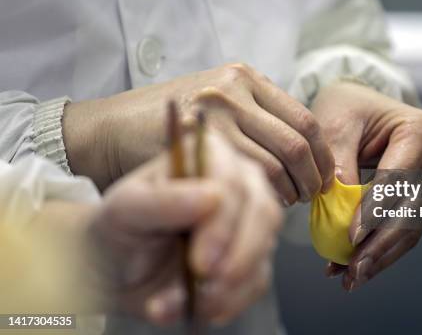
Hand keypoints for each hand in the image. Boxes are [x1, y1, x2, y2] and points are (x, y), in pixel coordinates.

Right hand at [63, 63, 334, 203]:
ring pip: (277, 162)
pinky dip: (264, 194)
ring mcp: (216, 111)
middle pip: (297, 141)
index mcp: (246, 78)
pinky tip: (259, 201)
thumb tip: (304, 154)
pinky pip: (248, 174)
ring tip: (286, 202)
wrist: (110, 129)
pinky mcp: (198, 137)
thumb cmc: (167, 124)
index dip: (322, 154)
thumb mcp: (218, 106)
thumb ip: (257, 119)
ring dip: (290, 190)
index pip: (305, 119)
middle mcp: (235, 88)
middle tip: (312, 197)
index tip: (325, 177)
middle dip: (313, 177)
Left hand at [85, 131, 282, 324]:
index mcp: (207, 155)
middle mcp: (237, 181)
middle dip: (238, 254)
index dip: (223, 222)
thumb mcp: (125, 210)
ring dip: (234, 283)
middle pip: (262, 211)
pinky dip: (233, 300)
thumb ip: (161, 200)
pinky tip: (203, 307)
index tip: (201, 261)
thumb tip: (211, 197)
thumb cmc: (119, 228)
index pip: (232, 180)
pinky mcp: (252, 256)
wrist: (115, 269)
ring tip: (196, 302)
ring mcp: (249, 219)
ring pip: (265, 246)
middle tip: (205, 283)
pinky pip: (258, 280)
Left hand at [311, 82, 421, 290]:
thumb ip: (338, 160)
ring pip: (411, 228)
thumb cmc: (348, 109)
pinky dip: (379, 250)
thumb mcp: (336, 124)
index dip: (376, 211)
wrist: (359, 107)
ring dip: (380, 256)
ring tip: (350, 278)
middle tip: (352, 271)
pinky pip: (404, 231)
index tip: (351, 237)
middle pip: (412, 210)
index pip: (399, 178)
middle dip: (380, 245)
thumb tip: (338, 203)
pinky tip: (352, 267)